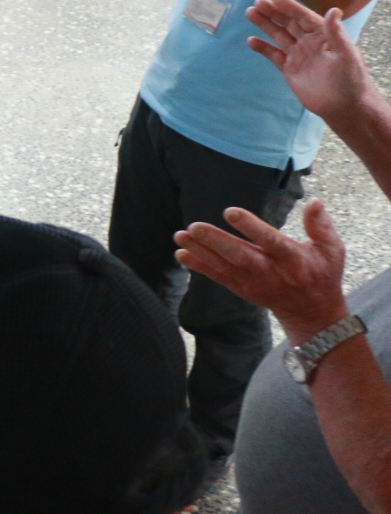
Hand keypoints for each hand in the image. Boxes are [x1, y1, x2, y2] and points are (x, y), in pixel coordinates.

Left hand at [175, 200, 349, 344]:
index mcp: (294, 259)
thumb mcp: (331, 250)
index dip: (251, 227)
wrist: (311, 312)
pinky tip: (181, 253)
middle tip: (193, 226)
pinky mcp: (242, 289)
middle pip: (241, 256)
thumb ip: (321, 226)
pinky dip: (199, 266)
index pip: (271, 241)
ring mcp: (254, 282)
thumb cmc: (322, 274)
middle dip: (216, 241)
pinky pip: (218, 277)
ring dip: (200, 251)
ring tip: (180, 235)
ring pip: (224, 266)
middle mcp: (271, 272)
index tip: (230, 212)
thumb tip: (313, 201)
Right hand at [247, 0, 377, 121]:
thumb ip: (336, 34)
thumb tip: (333, 9)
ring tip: (250, 13)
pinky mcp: (289, 69)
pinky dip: (263, 47)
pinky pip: (273, 55)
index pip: (304, 17)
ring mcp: (298, 55)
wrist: (343, 107)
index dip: (290, 8)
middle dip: (274, 12)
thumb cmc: (349, 80)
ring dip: (265, 24)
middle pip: (289, 23)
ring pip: (279, 35)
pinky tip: (251, 41)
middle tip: (257, 3)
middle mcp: (309, 42)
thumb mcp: (346, 55)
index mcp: (324, 36)